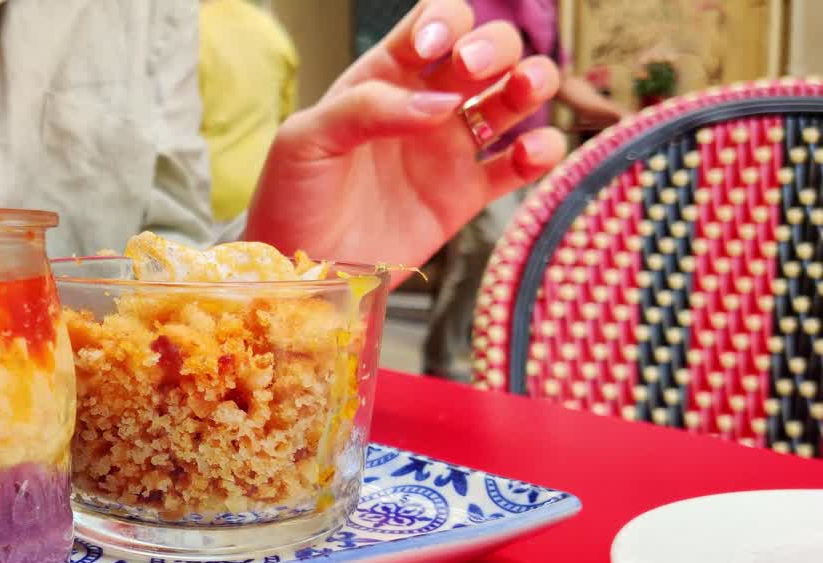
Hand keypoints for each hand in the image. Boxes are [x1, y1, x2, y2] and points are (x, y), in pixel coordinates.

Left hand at [243, 0, 565, 282]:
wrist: (298, 267)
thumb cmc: (291, 197)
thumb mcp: (306, 140)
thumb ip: (365, 110)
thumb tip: (439, 104)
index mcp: (383, 78)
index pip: (432, 24)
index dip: (447, 21)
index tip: (434, 47)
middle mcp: (425, 105)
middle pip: (486, 50)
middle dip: (494, 46)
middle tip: (473, 70)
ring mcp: (450, 149)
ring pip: (513, 98)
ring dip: (533, 80)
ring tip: (522, 92)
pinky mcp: (466, 195)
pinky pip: (520, 165)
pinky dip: (541, 151)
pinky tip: (528, 153)